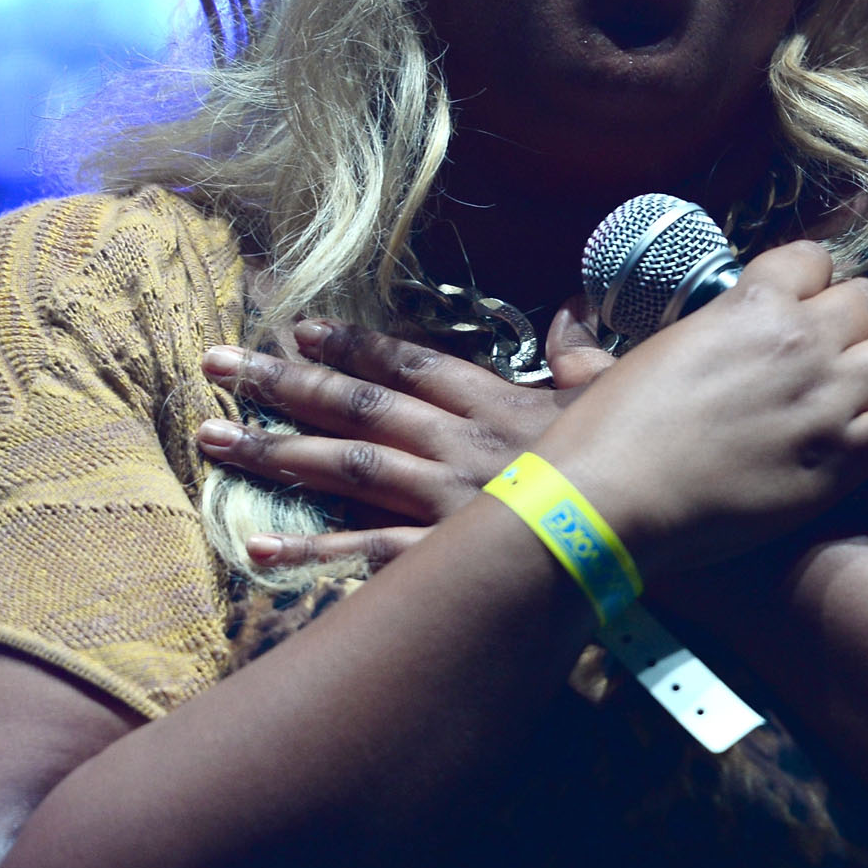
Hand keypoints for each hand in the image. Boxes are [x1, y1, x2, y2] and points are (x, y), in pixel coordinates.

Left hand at [193, 305, 619, 570]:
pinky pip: (370, 554)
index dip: (350, 343)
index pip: (410, 364)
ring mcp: (450, 501)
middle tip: (216, 362)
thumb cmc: (640, 468)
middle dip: (282, 381)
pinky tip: (258, 543)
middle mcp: (461, 444)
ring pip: (347, 468)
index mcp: (497, 404)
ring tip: (210, 436)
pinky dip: (313, 550)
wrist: (656, 534)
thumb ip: (583, 356)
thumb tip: (573, 311)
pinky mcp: (450, 556)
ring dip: (274, 450)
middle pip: (358, 405)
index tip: (295, 325)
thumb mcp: (616, 399)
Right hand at [529, 242, 867, 577]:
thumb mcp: (610, 371)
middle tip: (844, 349)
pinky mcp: (844, 461)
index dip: (815, 278)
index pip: (812, 259)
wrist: (608, 501)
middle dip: (862, 319)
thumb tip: (571, 353)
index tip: (812, 297)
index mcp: (744, 307)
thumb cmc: (601, 438)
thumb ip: (614, 352)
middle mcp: (797, 341)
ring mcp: (828, 400)